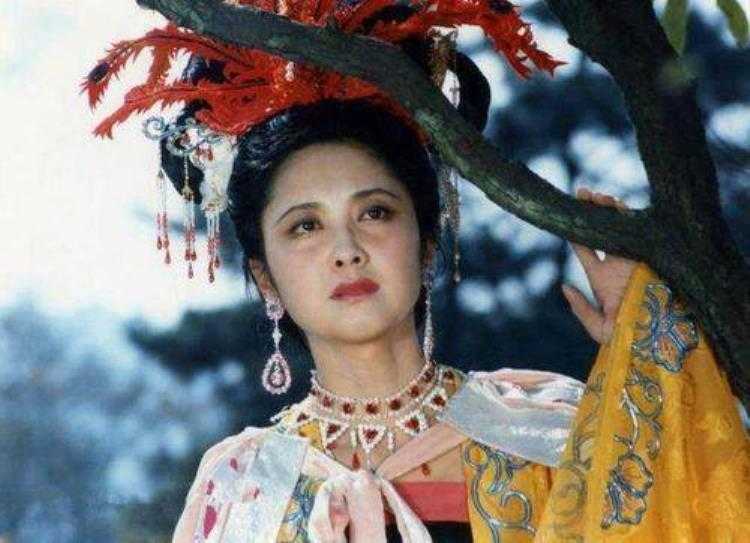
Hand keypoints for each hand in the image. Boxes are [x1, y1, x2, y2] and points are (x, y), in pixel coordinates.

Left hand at [562, 187, 638, 344]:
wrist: (659, 339)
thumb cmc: (627, 338)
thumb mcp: (600, 329)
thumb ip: (581, 309)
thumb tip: (563, 286)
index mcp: (600, 276)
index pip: (583, 246)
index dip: (574, 228)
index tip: (564, 211)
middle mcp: (617, 263)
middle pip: (601, 229)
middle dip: (592, 210)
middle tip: (581, 192)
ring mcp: (634, 257)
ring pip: (620, 226)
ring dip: (607, 208)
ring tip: (595, 195)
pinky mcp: (651, 255)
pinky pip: (640, 231)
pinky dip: (627, 217)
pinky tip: (614, 205)